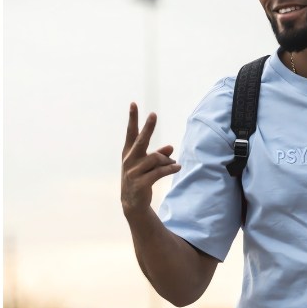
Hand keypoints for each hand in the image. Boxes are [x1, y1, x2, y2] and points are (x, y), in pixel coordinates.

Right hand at [121, 103, 179, 217]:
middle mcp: (129, 160)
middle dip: (148, 127)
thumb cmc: (140, 178)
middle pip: (140, 141)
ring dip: (166, 160)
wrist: (132, 203)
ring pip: (155, 158)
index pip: (131, 132)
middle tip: (153, 114)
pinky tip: (177, 166)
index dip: (132, 118)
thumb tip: (171, 147)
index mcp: (129, 152)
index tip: (133, 104)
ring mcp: (133, 172)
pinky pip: (159, 172)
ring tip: (173, 163)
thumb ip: (159, 155)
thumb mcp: (147, 165)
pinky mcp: (140, 183)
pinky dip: (170, 168)